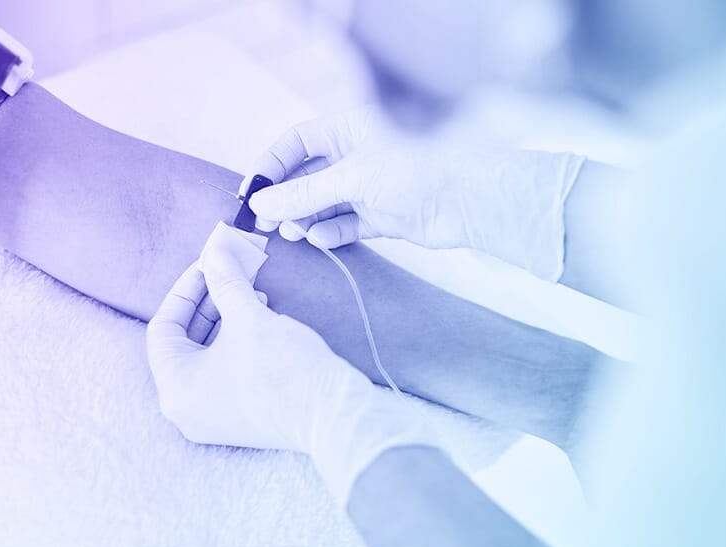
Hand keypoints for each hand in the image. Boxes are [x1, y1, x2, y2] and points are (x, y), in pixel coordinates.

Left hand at [147, 229, 433, 501]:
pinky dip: (234, 344)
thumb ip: (225, 282)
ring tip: (248, 293)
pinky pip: (222, 373)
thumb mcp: (248, 317)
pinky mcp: (237, 419)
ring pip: (206, 357)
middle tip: (226, 273)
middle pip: (184, 342)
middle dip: (207, 303)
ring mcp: (211, 418)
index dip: (185, 290)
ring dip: (223, 321)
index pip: (162, 328)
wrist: (333, 414)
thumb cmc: (284, 370)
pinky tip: (257, 319)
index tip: (207, 266)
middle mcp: (185, 409)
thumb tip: (215, 250)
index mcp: (176, 389)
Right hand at [241, 107, 585, 280]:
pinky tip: (318, 239)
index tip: (252, 192)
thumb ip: (305, 194)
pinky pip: (345, 225)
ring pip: (324, 204)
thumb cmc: (420, 168)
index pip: (297, 142)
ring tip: (291, 233)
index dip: (272, 165)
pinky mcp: (383, 217)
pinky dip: (329, 233)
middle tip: (262, 223)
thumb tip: (263, 204)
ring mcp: (370, 187)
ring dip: (304, 219)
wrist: (473, 200)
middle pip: (307, 177)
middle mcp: (358, 156)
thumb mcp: (353, 177)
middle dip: (285, 199)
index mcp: (350, 129)